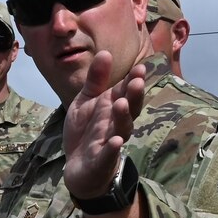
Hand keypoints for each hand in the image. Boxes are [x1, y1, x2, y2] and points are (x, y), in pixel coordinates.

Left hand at [62, 52, 146, 202]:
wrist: (78, 165)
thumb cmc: (86, 130)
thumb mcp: (86, 101)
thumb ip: (95, 80)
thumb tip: (105, 52)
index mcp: (113, 107)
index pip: (126, 91)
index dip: (133, 80)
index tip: (140, 67)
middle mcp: (117, 123)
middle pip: (130, 109)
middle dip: (133, 96)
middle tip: (136, 82)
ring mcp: (111, 141)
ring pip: (122, 129)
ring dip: (123, 117)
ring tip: (120, 104)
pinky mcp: (102, 160)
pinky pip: (109, 154)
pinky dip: (113, 148)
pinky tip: (116, 142)